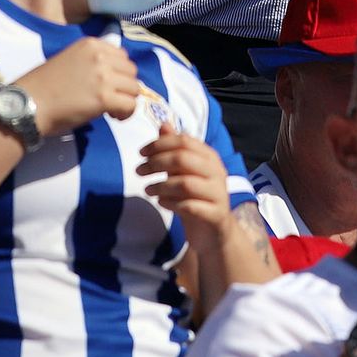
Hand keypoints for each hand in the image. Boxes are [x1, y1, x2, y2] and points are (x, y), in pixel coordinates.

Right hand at [15, 36, 139, 134]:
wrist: (26, 105)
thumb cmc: (42, 86)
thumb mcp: (69, 61)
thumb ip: (92, 62)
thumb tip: (112, 75)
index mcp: (90, 44)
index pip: (122, 56)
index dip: (119, 73)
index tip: (109, 84)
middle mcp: (100, 56)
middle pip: (131, 71)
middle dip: (125, 86)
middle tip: (112, 99)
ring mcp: (103, 76)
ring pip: (135, 88)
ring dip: (126, 100)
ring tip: (112, 110)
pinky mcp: (104, 97)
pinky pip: (130, 105)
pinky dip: (126, 113)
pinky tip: (114, 117)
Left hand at [139, 122, 233, 237]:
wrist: (215, 232)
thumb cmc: (196, 198)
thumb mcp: (184, 172)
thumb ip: (175, 150)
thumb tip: (163, 124)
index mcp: (210, 158)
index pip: (185, 141)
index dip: (160, 144)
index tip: (141, 153)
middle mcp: (217, 172)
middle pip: (184, 159)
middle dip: (157, 162)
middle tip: (139, 171)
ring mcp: (217, 193)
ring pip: (185, 183)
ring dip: (161, 185)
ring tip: (148, 189)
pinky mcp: (215, 214)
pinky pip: (190, 206)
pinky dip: (171, 203)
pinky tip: (162, 203)